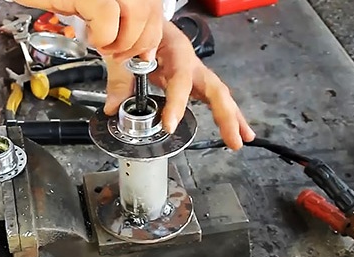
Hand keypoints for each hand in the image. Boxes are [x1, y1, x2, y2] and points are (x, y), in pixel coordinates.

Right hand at [14, 0, 163, 60]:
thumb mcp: (96, 13)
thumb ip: (124, 29)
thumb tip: (144, 54)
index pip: (156, 10)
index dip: (151, 36)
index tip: (140, 54)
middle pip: (152, 13)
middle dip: (136, 43)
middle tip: (114, 51)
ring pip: (137, 14)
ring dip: (118, 40)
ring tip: (100, 42)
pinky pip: (107, 16)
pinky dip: (100, 34)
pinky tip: (88, 34)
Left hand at [103, 21, 255, 149]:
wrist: (146, 19)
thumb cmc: (140, 31)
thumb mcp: (126, 51)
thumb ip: (121, 79)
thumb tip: (113, 107)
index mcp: (176, 52)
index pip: (180, 80)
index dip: (176, 103)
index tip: (169, 124)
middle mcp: (191, 63)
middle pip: (214, 88)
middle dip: (225, 115)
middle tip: (232, 140)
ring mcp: (195, 72)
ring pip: (219, 95)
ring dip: (232, 118)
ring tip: (240, 140)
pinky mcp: (193, 81)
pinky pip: (212, 98)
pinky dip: (225, 115)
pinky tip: (235, 131)